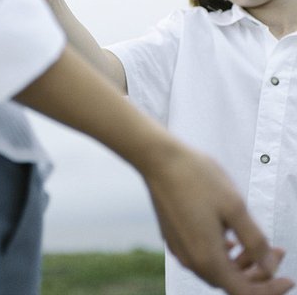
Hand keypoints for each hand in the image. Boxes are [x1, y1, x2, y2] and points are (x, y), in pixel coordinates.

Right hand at [144, 143, 293, 293]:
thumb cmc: (195, 177)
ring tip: (255, 242)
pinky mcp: (173, 236)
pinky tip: (229, 237)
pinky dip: (222, 252)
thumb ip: (254, 241)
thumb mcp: (235, 206)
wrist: (158, 159)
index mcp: (208, 258)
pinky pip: (202, 255)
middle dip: (257, 272)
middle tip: (275, 253)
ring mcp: (179, 249)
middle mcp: (191, 260)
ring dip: (240, 261)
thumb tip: (268, 265)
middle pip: (231, 282)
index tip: (288, 277)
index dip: (270, 288)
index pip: (245, 292)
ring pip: (216, 268)